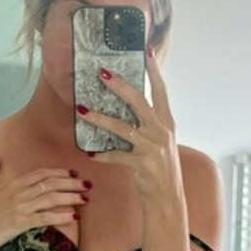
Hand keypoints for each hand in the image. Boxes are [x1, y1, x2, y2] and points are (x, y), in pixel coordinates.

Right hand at [0, 153, 87, 250]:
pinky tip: (73, 217)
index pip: (39, 174)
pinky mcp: (19, 223)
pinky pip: (45, 218)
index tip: (71, 172)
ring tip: (85, 198)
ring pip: (51, 198)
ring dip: (71, 197)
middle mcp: (17, 194)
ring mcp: (19, 208)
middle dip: (71, 183)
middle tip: (86, 184)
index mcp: (10, 184)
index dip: (57, 172)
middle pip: (50, 184)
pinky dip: (60, 216)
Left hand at [79, 50, 181, 203]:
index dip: (154, 71)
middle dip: (120, 86)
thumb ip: (149, 125)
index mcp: (167, 123)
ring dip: (99, 118)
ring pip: (122, 127)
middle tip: (102, 74)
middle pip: (139, 102)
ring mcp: (152, 148)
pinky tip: (90, 153)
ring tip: (81, 110)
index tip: (146, 52)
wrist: (168, 198)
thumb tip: (129, 107)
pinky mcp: (142, 164)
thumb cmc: (161, 168)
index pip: (161, 91)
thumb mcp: (161, 142)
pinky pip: (116, 156)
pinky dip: (102, 154)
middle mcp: (161, 132)